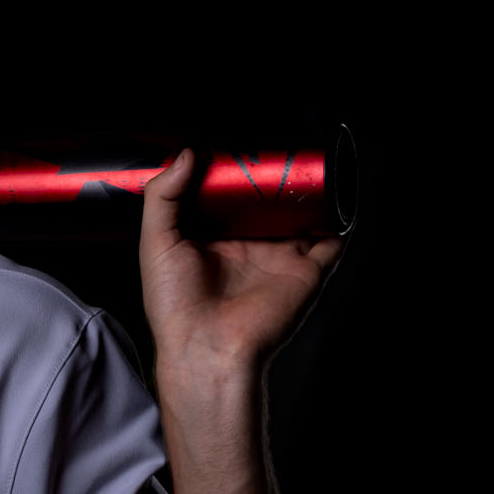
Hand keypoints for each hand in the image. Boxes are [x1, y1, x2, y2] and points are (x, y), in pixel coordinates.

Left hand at [139, 147, 344, 378]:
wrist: (206, 348)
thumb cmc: (174, 304)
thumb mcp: (155, 243)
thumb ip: (163, 196)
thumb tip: (186, 154)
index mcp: (214, 240)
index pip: (229, 198)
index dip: (234, 173)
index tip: (234, 146)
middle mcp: (249, 248)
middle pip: (268, 203)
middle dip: (273, 177)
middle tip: (273, 148)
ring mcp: (279, 258)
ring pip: (301, 217)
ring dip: (307, 193)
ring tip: (307, 164)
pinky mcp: (305, 272)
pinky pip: (331, 243)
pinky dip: (338, 222)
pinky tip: (335, 199)